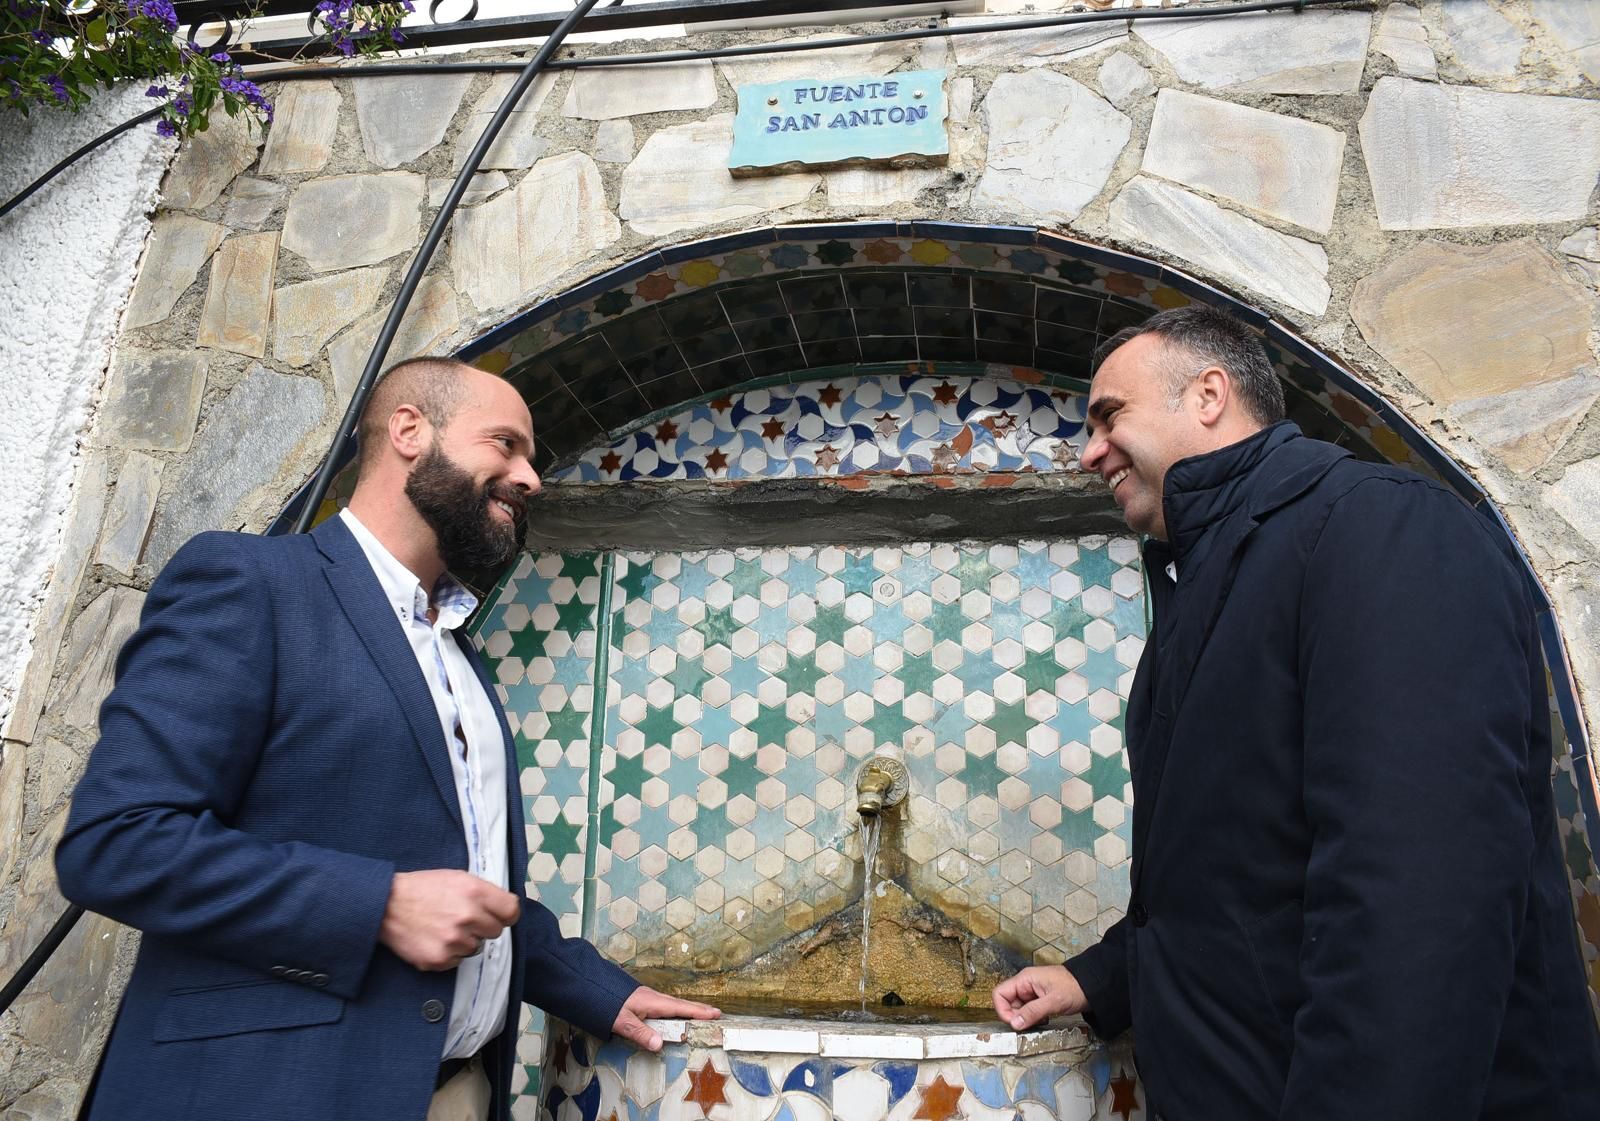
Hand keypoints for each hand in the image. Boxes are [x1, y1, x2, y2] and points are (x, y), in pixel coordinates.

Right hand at [378, 870, 520, 970]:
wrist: (386, 905)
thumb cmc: (422, 889)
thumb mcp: (457, 878)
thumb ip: (484, 893)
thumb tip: (504, 909)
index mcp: (475, 892)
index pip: (512, 911)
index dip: (505, 914)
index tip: (498, 915)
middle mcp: (468, 916)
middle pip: (495, 931)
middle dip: (482, 926)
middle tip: (462, 919)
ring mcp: (454, 940)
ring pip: (476, 947)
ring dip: (464, 940)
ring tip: (443, 927)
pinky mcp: (440, 959)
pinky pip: (458, 961)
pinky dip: (449, 953)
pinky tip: (433, 939)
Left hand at [611, 986, 720, 1051]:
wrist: (593, 986)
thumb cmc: (608, 1003)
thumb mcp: (623, 1021)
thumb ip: (641, 1033)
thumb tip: (659, 1045)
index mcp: (654, 1002)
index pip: (681, 1008)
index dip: (699, 1012)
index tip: (716, 1013)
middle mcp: (655, 999)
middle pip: (681, 1005)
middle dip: (699, 1010)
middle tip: (716, 1014)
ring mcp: (649, 999)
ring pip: (674, 1005)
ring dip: (689, 1009)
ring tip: (701, 1015)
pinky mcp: (643, 1001)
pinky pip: (666, 1007)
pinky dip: (677, 1010)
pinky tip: (675, 1015)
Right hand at [992, 965, 1087, 1030]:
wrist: (1093, 986)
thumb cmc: (1074, 988)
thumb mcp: (1053, 1001)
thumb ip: (1032, 1012)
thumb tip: (1015, 1023)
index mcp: (1024, 979)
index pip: (1000, 994)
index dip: (1003, 1010)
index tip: (1013, 1023)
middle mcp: (1025, 984)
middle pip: (1008, 1003)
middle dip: (1016, 1016)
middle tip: (1028, 1025)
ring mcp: (1032, 992)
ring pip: (1018, 1008)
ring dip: (1025, 1018)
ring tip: (1039, 1021)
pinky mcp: (1040, 999)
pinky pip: (1028, 1010)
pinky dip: (1033, 1018)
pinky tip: (1043, 1020)